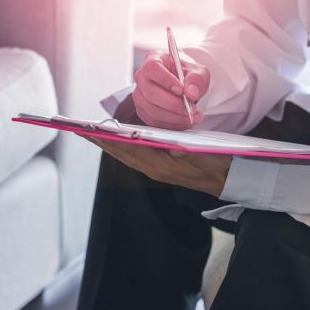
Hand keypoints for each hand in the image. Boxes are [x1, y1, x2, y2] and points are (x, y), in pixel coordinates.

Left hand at [87, 137, 231, 196]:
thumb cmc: (216, 163)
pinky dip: (121, 148)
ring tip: (91, 133)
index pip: (127, 149)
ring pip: (125, 155)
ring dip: (107, 144)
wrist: (229, 180)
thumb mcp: (198, 153)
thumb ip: (178, 149)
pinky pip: (133, 157)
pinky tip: (115, 141)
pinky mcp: (159, 169)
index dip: (108, 138)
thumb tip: (159, 143)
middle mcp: (153, 169)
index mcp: (160, 165)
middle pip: (120, 153)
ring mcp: (155, 171)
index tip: (90, 130)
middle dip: (100, 140)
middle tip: (79, 129)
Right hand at [133, 50, 210, 129]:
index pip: (152, 68)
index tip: (181, 90)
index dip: (165, 80)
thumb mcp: (198, 72)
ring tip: (192, 115)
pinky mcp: (143, 111)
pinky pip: (154, 121)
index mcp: (153, 59)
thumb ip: (197, 79)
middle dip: (173, 104)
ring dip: (174, 117)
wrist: (184, 86)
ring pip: (152, 110)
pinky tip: (184, 120)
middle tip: (191, 108)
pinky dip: (171, 124)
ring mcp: (140, 95)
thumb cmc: (186, 76)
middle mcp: (142, 77)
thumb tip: (191, 92)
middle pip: (150, 92)